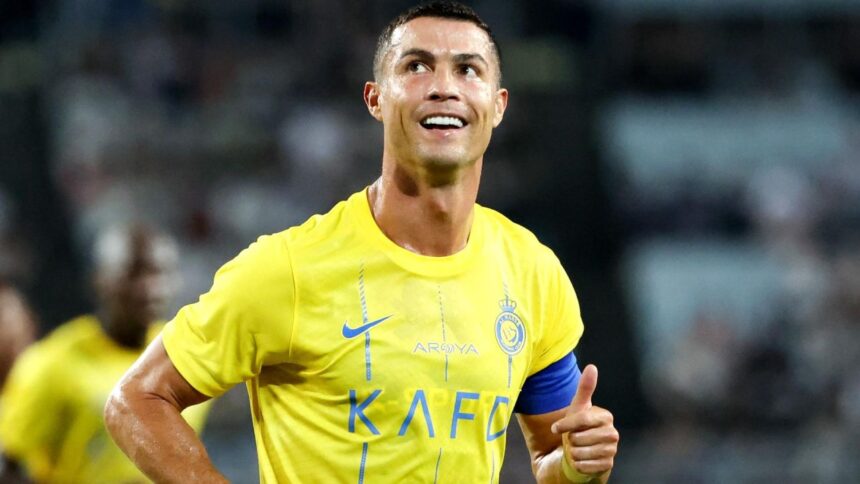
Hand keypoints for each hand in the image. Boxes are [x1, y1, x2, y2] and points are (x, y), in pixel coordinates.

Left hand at [551, 364, 618, 479]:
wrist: (583, 454)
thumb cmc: (579, 429)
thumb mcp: (578, 408)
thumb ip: (585, 388)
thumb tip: (592, 366)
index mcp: (605, 417)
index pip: (582, 418)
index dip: (566, 424)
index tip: (555, 428)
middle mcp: (612, 433)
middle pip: (579, 437)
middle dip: (571, 440)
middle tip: (575, 439)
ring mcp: (611, 451)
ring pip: (580, 453)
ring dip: (573, 453)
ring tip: (578, 449)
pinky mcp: (607, 466)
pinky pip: (584, 466)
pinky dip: (577, 465)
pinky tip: (582, 460)